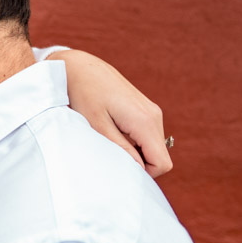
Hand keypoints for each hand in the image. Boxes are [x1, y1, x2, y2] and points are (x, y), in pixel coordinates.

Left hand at [48, 49, 172, 176]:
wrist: (79, 67)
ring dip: (134, 152)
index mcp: (145, 121)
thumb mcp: (98, 125)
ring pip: (152, 147)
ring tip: (107, 140)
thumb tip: (138, 170)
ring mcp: (151, 111)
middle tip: (109, 155)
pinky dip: (132, 141)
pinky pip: (146, 136)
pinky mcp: (144, 109)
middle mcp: (154, 116)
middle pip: (159, 157)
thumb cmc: (83, 94)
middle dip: (138, 163)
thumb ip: (121, 148)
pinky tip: (111, 131)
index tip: (119, 168)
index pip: (162, 164)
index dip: (143, 174)